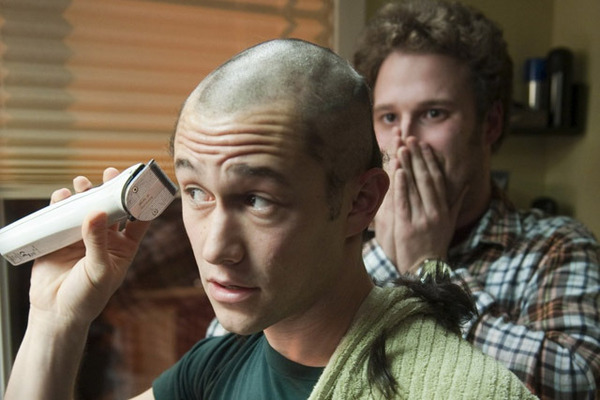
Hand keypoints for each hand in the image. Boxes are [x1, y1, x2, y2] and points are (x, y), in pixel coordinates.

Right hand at [28, 168, 150, 324]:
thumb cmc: (87, 297)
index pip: (138, 219)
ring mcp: (82, 235)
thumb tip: (96, 211)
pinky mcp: (60, 237)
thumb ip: (97, 242)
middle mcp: (106, 238)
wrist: (55, 313)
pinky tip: (63, 196)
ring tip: (83, 183)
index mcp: (124, 246)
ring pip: (87, 207)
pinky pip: (61, 214)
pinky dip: (62, 202)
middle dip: (111, 189)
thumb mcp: (99, 270)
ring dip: (86, 192)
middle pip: (111, 207)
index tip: (144, 182)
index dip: (142, 201)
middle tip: (110, 172)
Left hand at [374, 137, 466, 273]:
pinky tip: (398, 171)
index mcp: (443, 209)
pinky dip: (401, 186)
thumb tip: (465, 185)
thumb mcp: (449, 223)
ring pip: (414, 188)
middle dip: (418, 158)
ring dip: (408, 166)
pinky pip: (404, 203)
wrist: (427, 271)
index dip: (431, 161)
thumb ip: (456, 203)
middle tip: (411, 139)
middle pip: (426, 179)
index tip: (425, 145)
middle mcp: (434, 212)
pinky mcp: (408, 227)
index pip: (437, 180)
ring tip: (402, 148)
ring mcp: (421, 219)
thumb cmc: (436, 246)